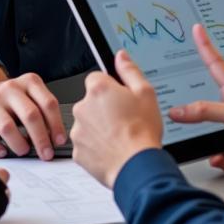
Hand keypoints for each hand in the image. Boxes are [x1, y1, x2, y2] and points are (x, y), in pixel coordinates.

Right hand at [0, 62, 65, 159]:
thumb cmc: (12, 100)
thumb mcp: (32, 96)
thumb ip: (44, 111)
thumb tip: (57, 137)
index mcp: (29, 82)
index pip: (48, 103)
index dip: (56, 125)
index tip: (60, 141)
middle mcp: (10, 89)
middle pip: (30, 115)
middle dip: (41, 138)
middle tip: (46, 154)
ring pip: (8, 127)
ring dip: (19, 144)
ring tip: (25, 151)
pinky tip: (3, 152)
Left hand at [71, 52, 163, 188]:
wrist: (136, 166)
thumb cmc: (142, 131)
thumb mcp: (146, 93)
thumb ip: (130, 71)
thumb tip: (120, 57)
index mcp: (99, 89)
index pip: (97, 78)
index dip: (111, 88)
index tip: (120, 99)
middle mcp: (83, 107)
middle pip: (91, 101)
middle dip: (103, 108)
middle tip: (124, 119)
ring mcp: (78, 130)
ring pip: (87, 123)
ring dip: (99, 127)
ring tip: (120, 136)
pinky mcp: (77, 151)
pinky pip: (86, 143)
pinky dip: (96, 146)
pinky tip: (112, 149)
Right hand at [168, 24, 223, 171]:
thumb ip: (206, 112)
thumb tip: (179, 111)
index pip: (216, 62)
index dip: (205, 45)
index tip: (198, 29)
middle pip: (212, 107)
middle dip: (201, 115)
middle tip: (186, 114)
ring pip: (219, 136)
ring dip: (215, 147)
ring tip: (213, 151)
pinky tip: (222, 160)